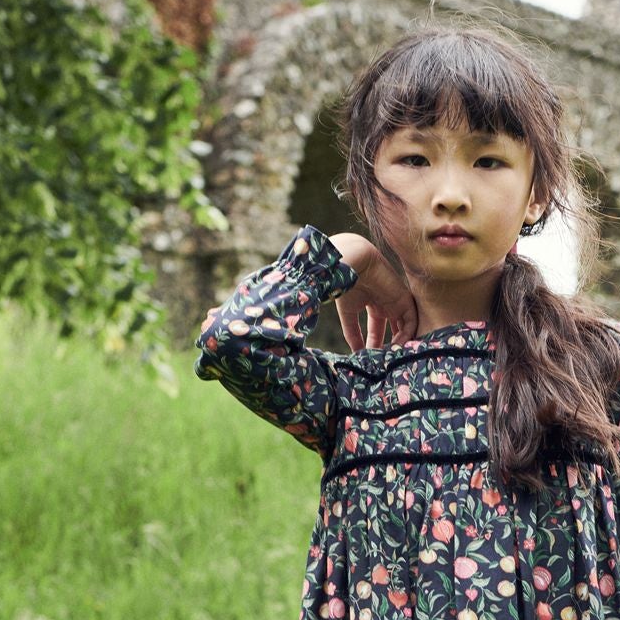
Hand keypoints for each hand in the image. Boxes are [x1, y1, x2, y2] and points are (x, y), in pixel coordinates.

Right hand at [195, 233, 418, 351]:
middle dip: (377, 340)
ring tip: (390, 359)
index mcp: (346, 292)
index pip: (355, 317)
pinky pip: (407, 314)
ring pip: (393, 318)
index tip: (357, 356)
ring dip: (392, 339)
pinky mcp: (396, 290)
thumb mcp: (285, 301)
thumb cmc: (306, 280)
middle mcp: (366, 290)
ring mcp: (383, 289)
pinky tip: (402, 348)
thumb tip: (213, 322)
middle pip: (377, 318)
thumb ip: (263, 312)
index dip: (358, 336)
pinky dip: (406, 331)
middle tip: (377, 361)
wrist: (334, 258)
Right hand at [329, 232, 418, 350]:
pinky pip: (410, 322)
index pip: (377, 329)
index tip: (370, 358)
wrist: (352, 263)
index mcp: (373, 304)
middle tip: (384, 362)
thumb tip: (355, 352)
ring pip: (404, 327)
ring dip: (399, 344)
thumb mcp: (348, 313)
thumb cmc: (346, 284)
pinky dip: (406, 335)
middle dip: (389, 346)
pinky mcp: (404, 299)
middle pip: (393, 330)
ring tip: (391, 358)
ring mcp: (397, 301)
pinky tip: (396, 347)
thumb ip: (352, 332)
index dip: (374, 343)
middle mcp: (387, 303)